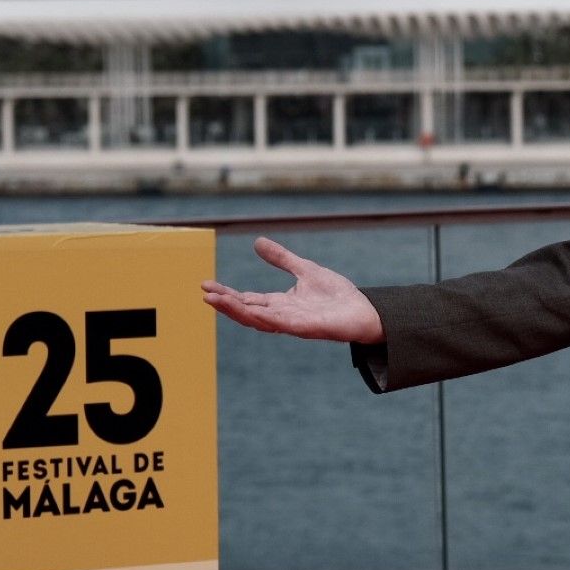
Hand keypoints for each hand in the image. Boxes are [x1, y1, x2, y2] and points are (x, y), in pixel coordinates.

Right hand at [200, 237, 385, 343]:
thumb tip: (257, 242)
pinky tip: (252, 311)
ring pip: (258, 320)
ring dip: (237, 311)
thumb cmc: (337, 295)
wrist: (365, 310)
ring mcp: (293, 323)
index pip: (247, 299)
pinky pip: (283, 325)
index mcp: (280, 303)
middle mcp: (282, 315)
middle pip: (247, 311)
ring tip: (217, 302)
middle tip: (204, 294)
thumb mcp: (305, 269)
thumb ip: (282, 259)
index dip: (227, 294)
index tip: (206, 285)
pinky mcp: (308, 328)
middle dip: (225, 304)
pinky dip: (266, 318)